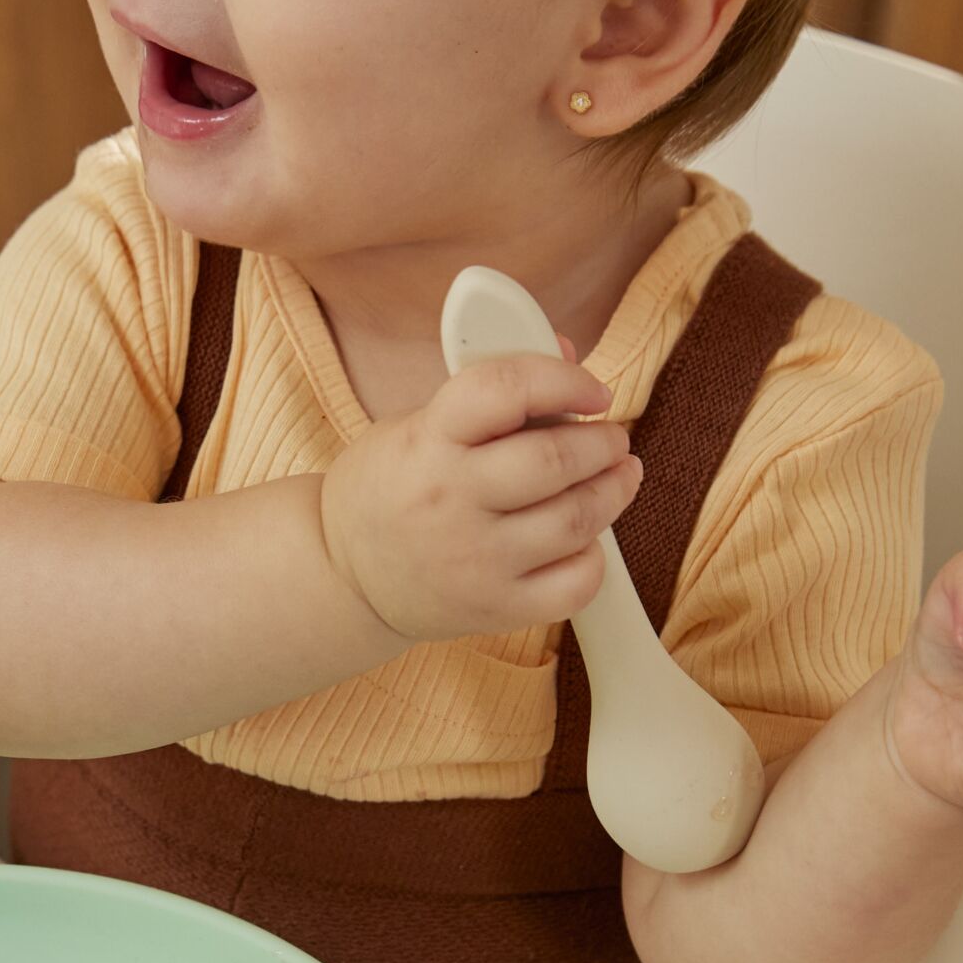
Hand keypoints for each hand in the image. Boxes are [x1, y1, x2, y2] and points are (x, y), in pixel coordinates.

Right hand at [319, 337, 641, 640]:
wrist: (343, 577)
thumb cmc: (387, 490)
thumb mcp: (416, 424)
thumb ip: (490, 393)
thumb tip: (565, 353)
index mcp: (427, 440)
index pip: (505, 390)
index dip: (564, 379)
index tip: (594, 389)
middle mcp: (451, 500)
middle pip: (554, 461)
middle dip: (603, 443)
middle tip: (613, 439)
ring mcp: (476, 561)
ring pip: (575, 521)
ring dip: (613, 491)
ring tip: (619, 476)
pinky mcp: (496, 608)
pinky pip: (574, 585)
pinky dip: (595, 557)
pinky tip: (587, 539)